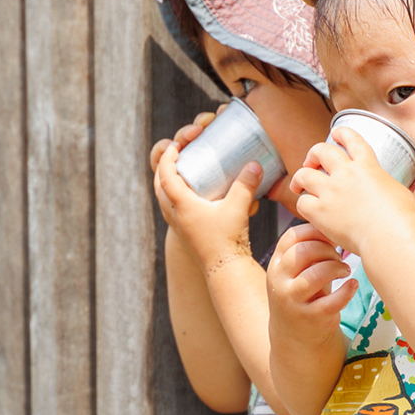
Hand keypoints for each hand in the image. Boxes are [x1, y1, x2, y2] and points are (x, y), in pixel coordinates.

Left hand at [152, 109, 260, 272]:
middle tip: (175, 156)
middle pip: (159, 186)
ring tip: (181, 172)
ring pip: (164, 199)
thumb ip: (246, 184)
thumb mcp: (238, 208)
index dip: (168, 157)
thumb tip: (255, 164)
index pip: (166, 175)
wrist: (224, 269)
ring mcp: (178, 225)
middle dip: (164, 168)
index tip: (174, 145)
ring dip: (167, 183)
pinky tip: (191, 196)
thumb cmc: (228, 239)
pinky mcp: (185, 233)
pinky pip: (172, 209)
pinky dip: (175, 197)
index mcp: (181, 205)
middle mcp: (174, 214)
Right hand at [267, 222, 356, 335]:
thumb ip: (309, 249)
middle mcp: (280, 281)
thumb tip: (335, 223)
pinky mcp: (309, 318)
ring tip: (345, 270)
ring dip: (336, 268)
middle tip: (339, 256)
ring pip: (315, 275)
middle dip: (327, 250)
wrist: (295, 335)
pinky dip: (346, 291)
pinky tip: (352, 286)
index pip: (292, 236)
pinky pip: (330, 302)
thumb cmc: (304, 293)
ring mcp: (292, 301)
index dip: (315, 232)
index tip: (331, 237)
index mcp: (277, 263)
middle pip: (303, 252)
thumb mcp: (298, 270)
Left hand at [288, 130, 414, 255]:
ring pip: (304, 174)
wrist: (391, 236)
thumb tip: (404, 189)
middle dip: (313, 154)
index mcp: (368, 166)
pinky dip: (303, 204)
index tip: (335, 134)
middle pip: (321, 151)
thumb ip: (393, 187)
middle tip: (311, 162)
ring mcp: (332, 191)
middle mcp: (346, 174)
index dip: (341, 133)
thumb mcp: (402, 193)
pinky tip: (307, 209)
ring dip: (299, 178)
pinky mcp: (321, 212)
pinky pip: (302, 202)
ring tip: (299, 185)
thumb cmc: (402, 219)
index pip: (351, 139)